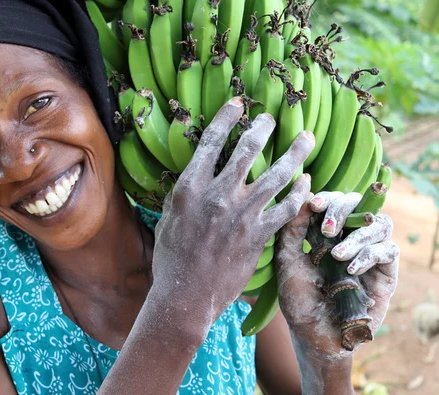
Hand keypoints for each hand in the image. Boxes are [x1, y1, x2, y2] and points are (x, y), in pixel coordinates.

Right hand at [151, 97, 314, 328]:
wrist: (186, 296)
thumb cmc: (171, 259)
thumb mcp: (168, 219)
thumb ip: (184, 195)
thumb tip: (193, 178)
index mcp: (190, 188)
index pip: (212, 142)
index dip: (226, 118)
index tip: (238, 104)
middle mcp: (218, 195)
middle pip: (248, 149)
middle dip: (264, 127)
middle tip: (273, 118)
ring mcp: (242, 215)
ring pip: (277, 175)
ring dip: (295, 153)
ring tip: (306, 138)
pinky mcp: (259, 236)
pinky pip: (287, 209)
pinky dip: (300, 193)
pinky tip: (307, 182)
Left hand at [274, 192, 399, 359]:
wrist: (313, 334)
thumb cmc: (298, 298)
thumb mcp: (287, 260)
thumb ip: (292, 228)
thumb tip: (302, 192)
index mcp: (327, 231)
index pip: (334, 201)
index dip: (327, 198)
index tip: (313, 204)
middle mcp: (350, 237)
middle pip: (359, 205)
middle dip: (342, 210)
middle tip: (326, 228)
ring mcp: (370, 253)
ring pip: (379, 224)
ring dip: (357, 235)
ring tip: (336, 255)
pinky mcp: (386, 272)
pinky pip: (388, 251)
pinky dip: (370, 255)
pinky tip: (350, 269)